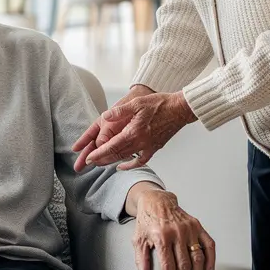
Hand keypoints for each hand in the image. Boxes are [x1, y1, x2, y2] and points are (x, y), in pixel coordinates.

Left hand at [81, 91, 196, 170]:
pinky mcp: (155, 147)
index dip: (98, 153)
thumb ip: (120, 111)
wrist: (180, 110)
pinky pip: (141, 160)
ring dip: (112, 162)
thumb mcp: (137, 103)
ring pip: (126, 158)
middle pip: (116, 155)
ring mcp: (148, 146)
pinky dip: (130, 165)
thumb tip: (105, 116)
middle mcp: (140, 142)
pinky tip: (122, 166)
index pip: (112, 146)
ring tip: (100, 163)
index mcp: (134, 132)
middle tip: (88, 163)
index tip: (88, 158)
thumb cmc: (160, 104)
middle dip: (101, 160)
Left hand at [132, 190, 214, 269]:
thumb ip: (141, 259)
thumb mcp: (138, 239)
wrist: (156, 200)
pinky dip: (211, 258)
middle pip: (184, 266)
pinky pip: (209, 244)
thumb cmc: (147, 220)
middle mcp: (177, 232)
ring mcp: (189, 229)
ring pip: (197, 258)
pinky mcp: (197, 226)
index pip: (168, 266)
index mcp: (161, 236)